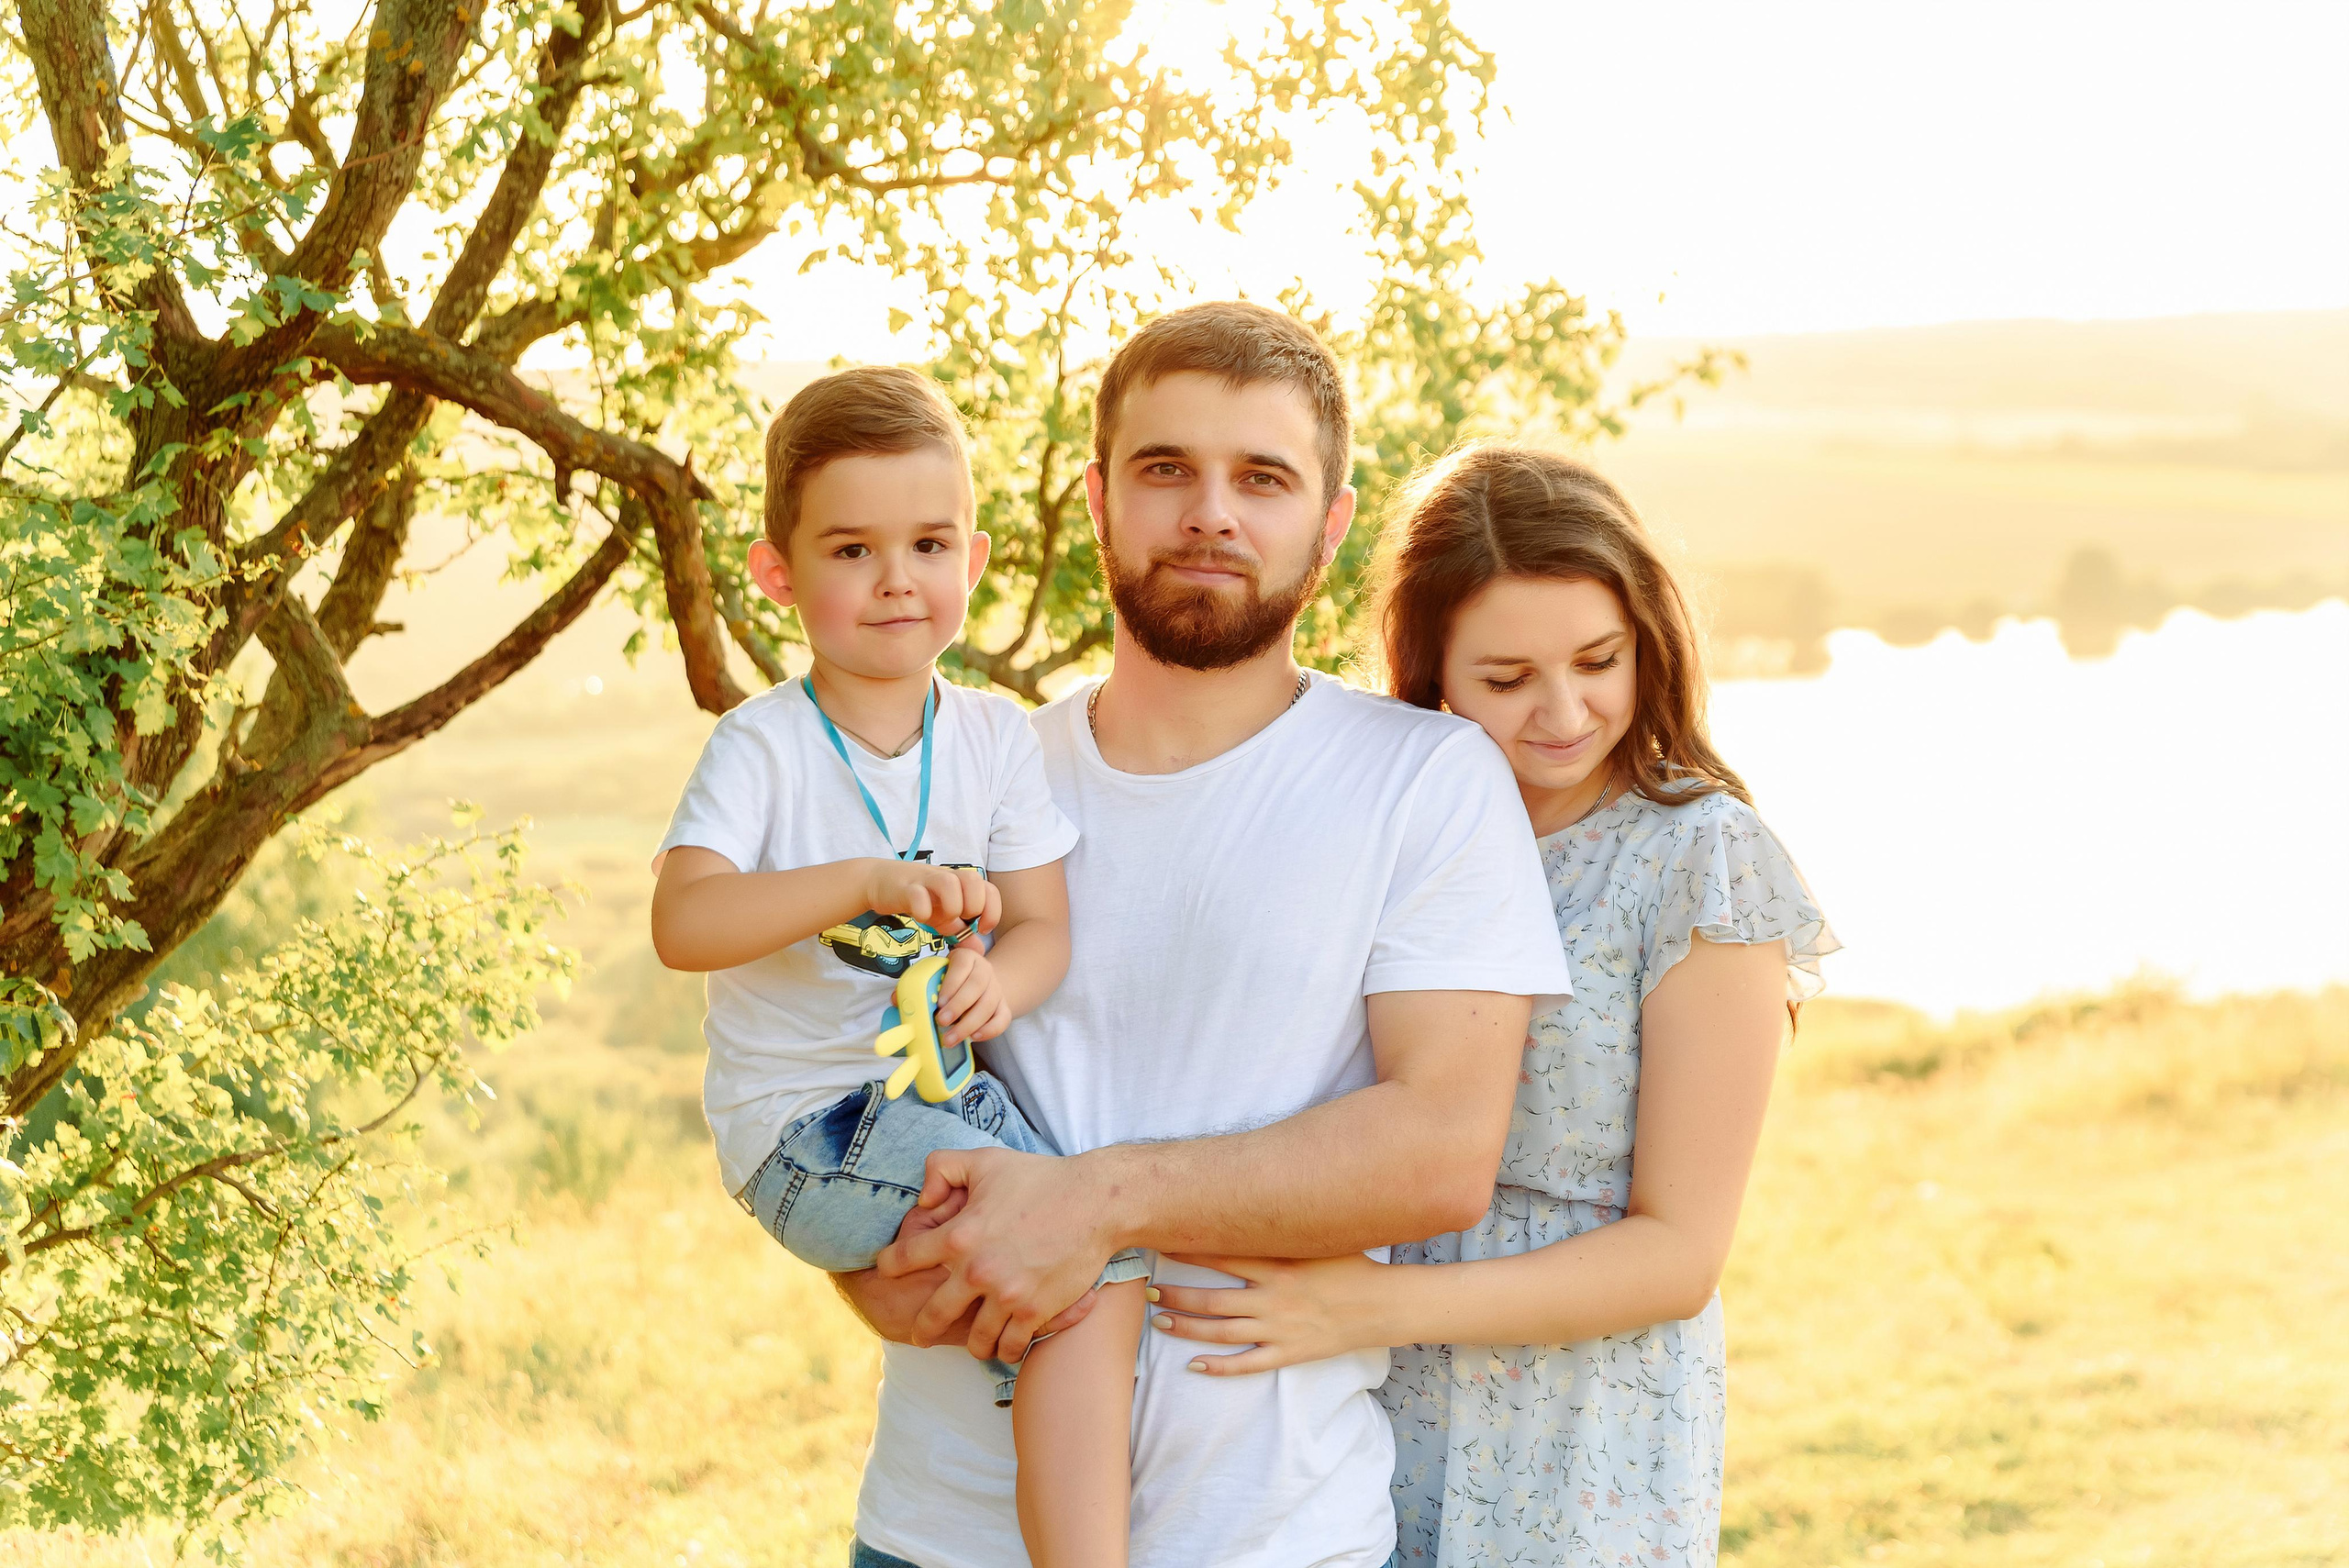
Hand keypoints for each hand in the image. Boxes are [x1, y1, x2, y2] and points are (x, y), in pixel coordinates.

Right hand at [863, 859, 999, 939]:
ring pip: (949, 883)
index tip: (982, 929)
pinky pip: (918, 896)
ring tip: (943, 920)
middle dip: (973, 906)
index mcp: (960, 883)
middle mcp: (946, 877)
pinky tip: (921, 917)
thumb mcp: (943, 917)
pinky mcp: (905, 887)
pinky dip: (923, 910)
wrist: (880, 882)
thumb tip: (980, 950)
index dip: (992, 910)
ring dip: (952, 906)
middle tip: (961, 921)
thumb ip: (961, 933)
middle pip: (974, 880)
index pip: (989, 889)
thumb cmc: (918, 899)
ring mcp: (925, 880)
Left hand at [874, 1145, 1115, 1364]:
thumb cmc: (1041, 1178)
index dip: (891, 1265)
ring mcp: (1007, 1296)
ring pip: (976, 1340)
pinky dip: (1006, 1349)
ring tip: (973, 1344)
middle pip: (934, 1315)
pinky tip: (1006, 1345)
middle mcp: (977, 1272)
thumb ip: (942, 1168)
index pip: (906, 1258)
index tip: (887, 1270)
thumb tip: (922, 1199)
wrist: (1095, 1202)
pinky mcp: (1035, 1311)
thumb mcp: (985, 1160)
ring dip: (972, 1343)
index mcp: (959, 1236)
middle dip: (923, 1327)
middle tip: (919, 1335)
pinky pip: (1011, 1346)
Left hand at [933, 944, 1008, 1046]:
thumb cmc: (953, 980)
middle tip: (942, 1021)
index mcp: (967, 957)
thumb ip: (923, 984)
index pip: (962, 965)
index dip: (951, 984)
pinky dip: (989, 1030)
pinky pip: (1002, 1019)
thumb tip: (902, 1000)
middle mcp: (985, 971)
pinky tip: (973, 1037)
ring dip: (968, 1024)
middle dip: (958, 1006)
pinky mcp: (1003, 1006)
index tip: (939, 1002)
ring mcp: (996, 989)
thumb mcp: (939, 974)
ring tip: (951, 1038)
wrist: (979, 984)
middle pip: (977, 986)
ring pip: (988, 1005)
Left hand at [1148, 1252, 1394, 1376]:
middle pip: (1212, 1297)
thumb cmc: (1351, 1265)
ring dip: (1187, 1326)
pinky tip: (1195, 1366)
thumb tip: (1256, 1200)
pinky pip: (1248, 1364)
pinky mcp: (1289, 1353)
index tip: (1160, 1243)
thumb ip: (1287, 1228)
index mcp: (1278, 1264)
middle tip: (1148, 1288)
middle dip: (1177, 1293)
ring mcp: (1279, 1328)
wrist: (1383, 1305)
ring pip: (1221, 1331)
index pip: (1222, 1255)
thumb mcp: (1319, 1240)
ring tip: (1160, 1320)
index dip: (1188, 1250)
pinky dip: (1219, 1367)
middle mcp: (1273, 1297)